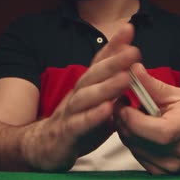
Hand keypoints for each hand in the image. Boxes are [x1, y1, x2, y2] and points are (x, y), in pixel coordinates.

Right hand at [22, 24, 140, 171]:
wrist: (43, 149)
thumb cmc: (76, 127)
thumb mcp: (97, 109)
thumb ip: (115, 97)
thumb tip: (136, 84)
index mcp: (86, 89)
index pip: (99, 63)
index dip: (113, 47)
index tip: (129, 29)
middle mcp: (77, 96)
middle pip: (94, 75)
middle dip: (114, 62)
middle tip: (134, 51)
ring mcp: (70, 114)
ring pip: (86, 97)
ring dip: (106, 87)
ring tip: (125, 78)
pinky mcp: (66, 133)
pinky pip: (80, 124)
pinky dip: (93, 116)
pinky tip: (107, 110)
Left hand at [113, 63, 179, 174]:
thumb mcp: (179, 96)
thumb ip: (153, 85)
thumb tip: (133, 70)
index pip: (144, 127)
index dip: (127, 114)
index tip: (122, 100)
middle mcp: (175, 154)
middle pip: (134, 138)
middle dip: (122, 119)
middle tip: (122, 105)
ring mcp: (168, 168)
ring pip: (132, 148)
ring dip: (127, 131)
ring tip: (135, 116)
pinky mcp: (162, 175)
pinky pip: (138, 156)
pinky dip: (135, 143)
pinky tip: (142, 132)